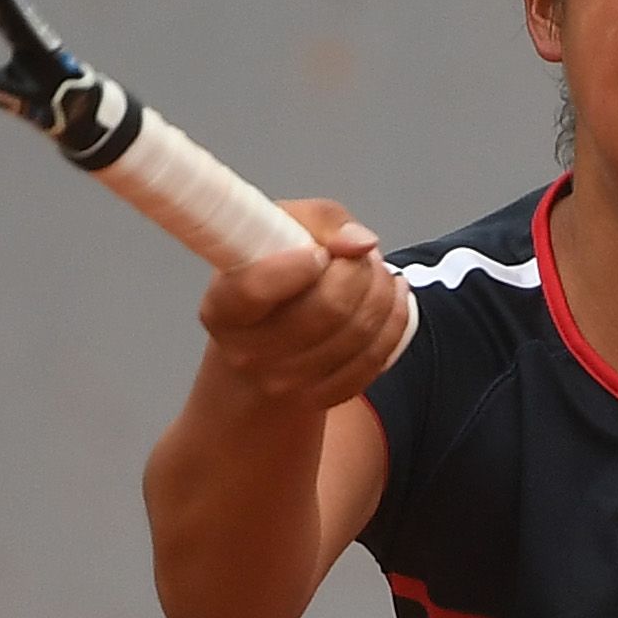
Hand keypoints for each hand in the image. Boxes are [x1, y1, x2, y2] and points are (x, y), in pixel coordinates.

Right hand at [196, 203, 403, 408]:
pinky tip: (392, 296)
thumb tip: (360, 243)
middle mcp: (247, 353)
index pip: (257, 289)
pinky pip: (375, 359)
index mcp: (223, 307)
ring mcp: (284, 383)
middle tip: (361, 255)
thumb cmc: (270, 276)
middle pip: (327, 308)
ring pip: (359, 332)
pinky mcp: (321, 398)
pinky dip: (393, 322)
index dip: (299, 265)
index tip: (319, 252)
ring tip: (376, 271)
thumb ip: (322, 220)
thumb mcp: (280, 230)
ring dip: (382, 291)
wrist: (263, 344)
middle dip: (359, 270)